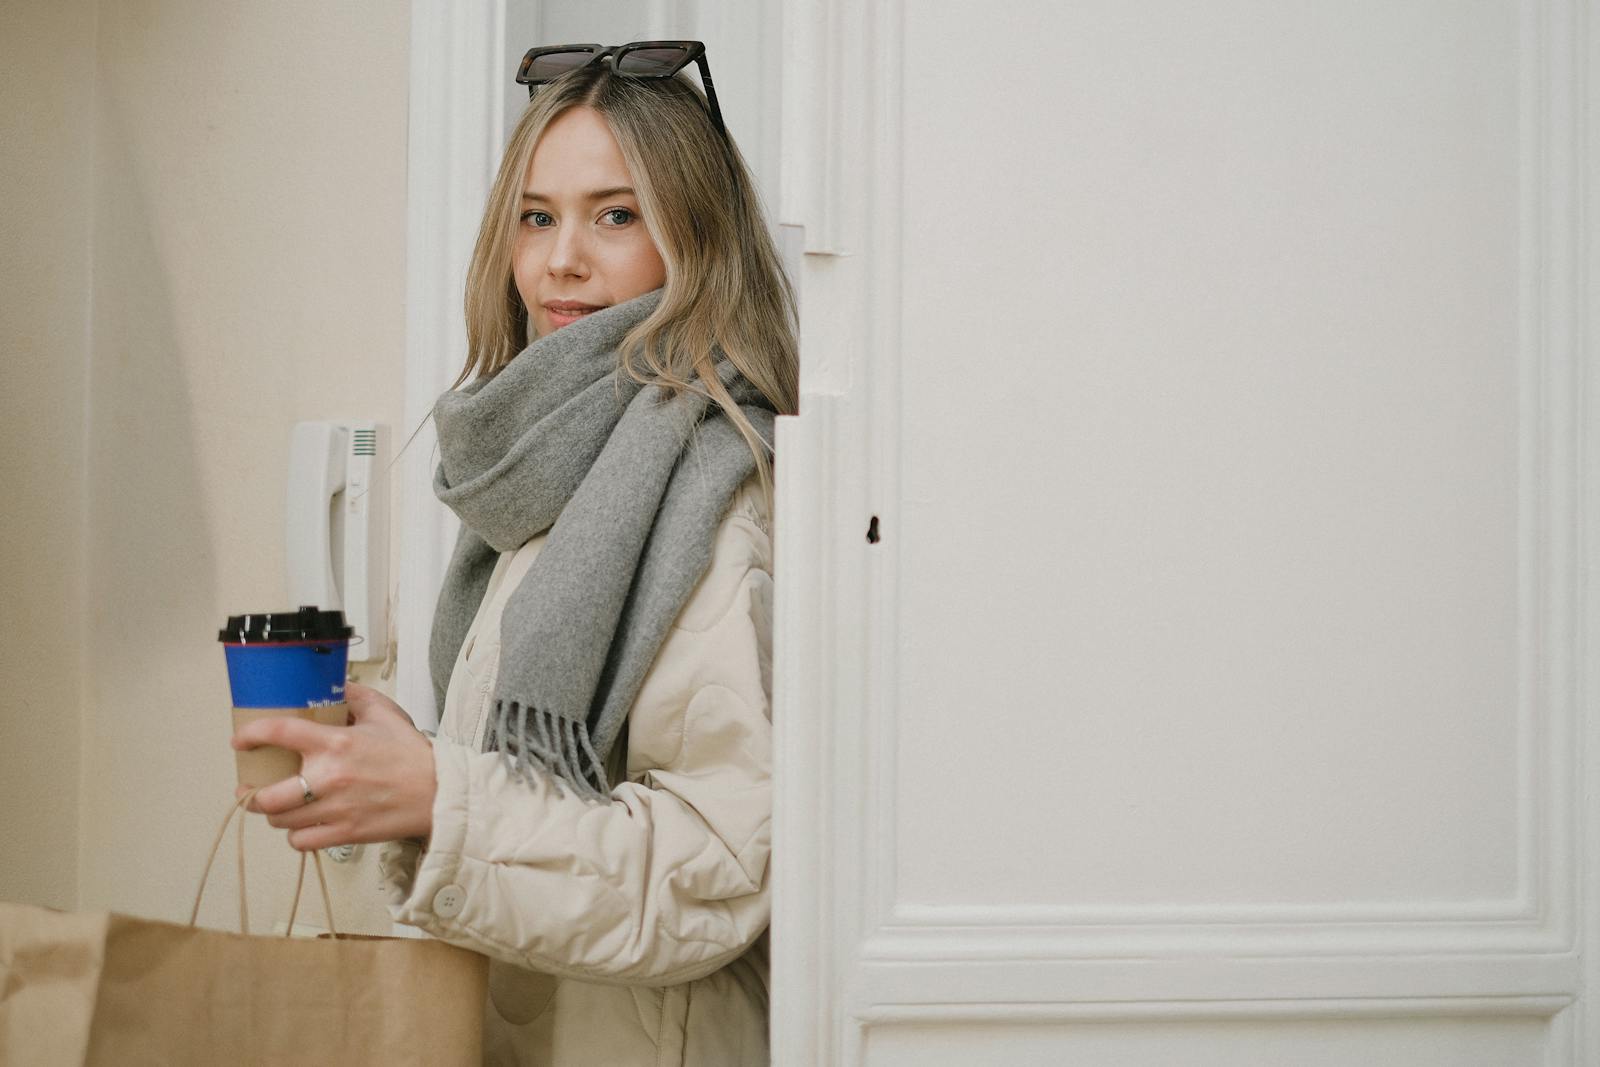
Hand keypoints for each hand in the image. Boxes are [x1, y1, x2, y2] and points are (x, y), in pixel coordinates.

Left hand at [232, 681, 435, 851]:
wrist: (439, 792)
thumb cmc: (412, 754)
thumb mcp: (385, 714)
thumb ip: (354, 696)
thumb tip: (333, 686)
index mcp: (336, 743)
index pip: (279, 733)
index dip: (251, 735)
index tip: (241, 741)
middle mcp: (329, 778)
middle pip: (266, 796)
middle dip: (251, 795)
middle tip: (252, 790)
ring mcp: (334, 809)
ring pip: (280, 821)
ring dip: (275, 815)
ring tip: (281, 808)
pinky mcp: (344, 833)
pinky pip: (301, 842)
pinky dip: (297, 836)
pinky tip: (304, 826)